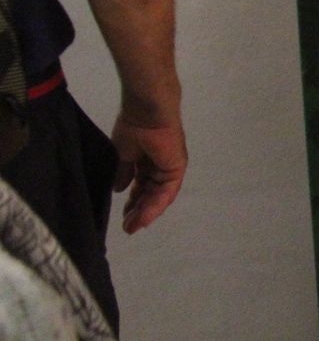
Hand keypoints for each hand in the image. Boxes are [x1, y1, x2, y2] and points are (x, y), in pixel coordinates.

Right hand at [112, 110, 185, 234]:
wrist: (145, 112)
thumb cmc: (133, 127)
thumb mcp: (123, 154)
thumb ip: (124, 172)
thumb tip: (120, 189)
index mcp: (147, 161)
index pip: (141, 187)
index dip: (133, 202)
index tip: (123, 217)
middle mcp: (159, 166)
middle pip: (150, 194)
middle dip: (138, 211)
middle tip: (127, 228)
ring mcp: (169, 167)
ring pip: (158, 196)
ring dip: (146, 213)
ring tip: (132, 227)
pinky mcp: (176, 167)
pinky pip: (166, 191)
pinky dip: (155, 206)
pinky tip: (143, 218)